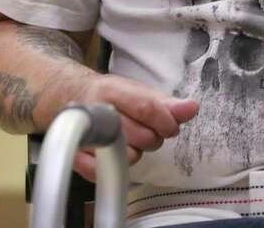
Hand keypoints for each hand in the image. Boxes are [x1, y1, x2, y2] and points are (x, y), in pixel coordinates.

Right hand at [70, 74, 198, 181]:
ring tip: (128, 140)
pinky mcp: (75, 158)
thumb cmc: (112, 97)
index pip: (147, 109)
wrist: (71, 98)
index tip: (171, 127)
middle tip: (148, 131)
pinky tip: (115, 154)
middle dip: (154, 138)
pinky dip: (116, 166)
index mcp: (113, 91)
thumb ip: (167, 104)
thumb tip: (192, 108)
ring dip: (136, 152)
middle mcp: (95, 112)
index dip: (166, 122)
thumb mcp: (140, 92)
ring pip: (128, 157)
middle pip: (142, 137)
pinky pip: (106, 172)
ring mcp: (83, 136)